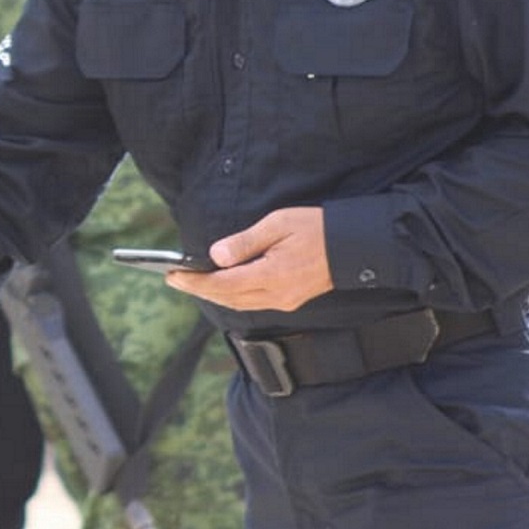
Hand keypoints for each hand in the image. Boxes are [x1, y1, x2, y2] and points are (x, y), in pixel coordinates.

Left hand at [165, 206, 331, 312]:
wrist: (355, 247)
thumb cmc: (317, 228)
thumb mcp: (278, 224)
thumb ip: (246, 242)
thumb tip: (216, 256)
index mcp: (272, 275)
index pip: (224, 284)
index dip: (196, 281)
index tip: (172, 275)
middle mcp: (277, 294)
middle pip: (228, 298)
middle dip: (199, 289)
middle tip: (174, 279)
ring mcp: (285, 301)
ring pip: (240, 303)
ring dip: (214, 294)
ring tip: (192, 282)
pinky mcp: (291, 300)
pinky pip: (253, 302)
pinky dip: (232, 296)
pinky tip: (222, 286)